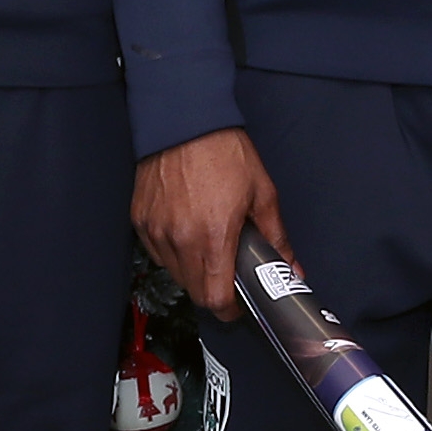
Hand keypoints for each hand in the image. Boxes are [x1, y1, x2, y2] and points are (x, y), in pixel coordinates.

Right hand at [134, 128, 286, 315]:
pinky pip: (156, 252)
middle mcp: (180, 239)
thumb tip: (291, 267)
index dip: (229, 309)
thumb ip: (276, 238)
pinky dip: (172, 252)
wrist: (185, 121)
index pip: (215, 298)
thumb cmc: (223, 152)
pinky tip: (186, 232)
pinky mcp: (140, 220)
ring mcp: (157, 231)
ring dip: (192, 271)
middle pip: (194, 291)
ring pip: (174, 273)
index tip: (237, 305)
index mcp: (213, 237)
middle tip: (226, 273)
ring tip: (207, 246)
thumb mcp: (262, 194)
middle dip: (213, 290)